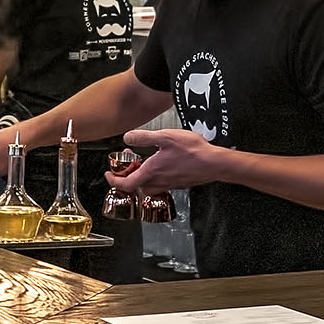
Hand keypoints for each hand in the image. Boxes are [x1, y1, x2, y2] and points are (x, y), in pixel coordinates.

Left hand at [109, 127, 227, 197]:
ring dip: (142, 177)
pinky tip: (162, 164)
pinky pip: (161, 184)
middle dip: (128, 177)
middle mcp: (159, 181)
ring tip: (144, 164)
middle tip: (128, 165)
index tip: (109, 174)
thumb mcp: (165, 137)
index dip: (113, 181)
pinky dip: (155, 177)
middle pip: (136, 186)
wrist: (214, 164)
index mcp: (151, 172)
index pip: (126, 184)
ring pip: (148, 186)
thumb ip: (144, 137)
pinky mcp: (179, 184)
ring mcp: (169, 184)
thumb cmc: (193, 151)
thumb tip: (127, 137)